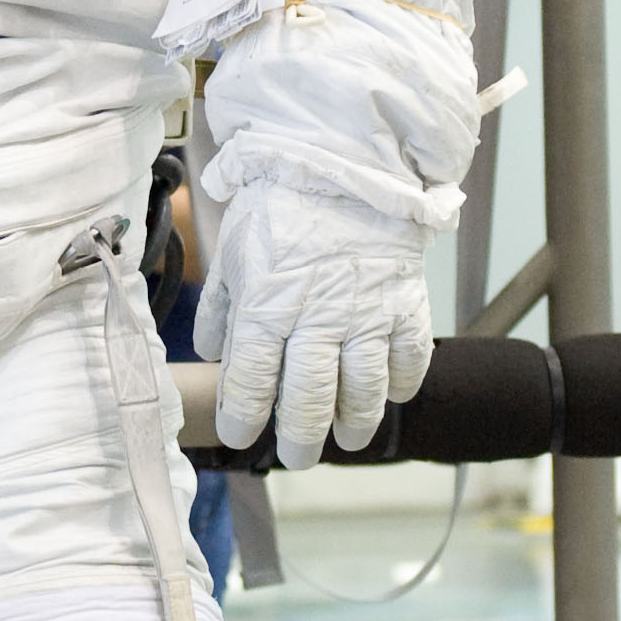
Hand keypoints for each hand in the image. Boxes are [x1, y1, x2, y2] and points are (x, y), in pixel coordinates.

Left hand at [196, 179, 432, 468]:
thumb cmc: (282, 207)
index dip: (244, 418)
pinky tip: (389, 394)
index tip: (240, 436)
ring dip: (355, 424)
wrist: (344, 163)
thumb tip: (212, 351)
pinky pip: (408, 359)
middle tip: (297, 456)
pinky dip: (399, 384)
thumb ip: (221, 308)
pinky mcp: (405, 302)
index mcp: (267, 306)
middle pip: (309, 399)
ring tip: (348, 440)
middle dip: (300, 437)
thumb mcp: (234, 253)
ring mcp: (366, 313)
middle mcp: (317, 318)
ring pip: (363, 390)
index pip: (252, 382)